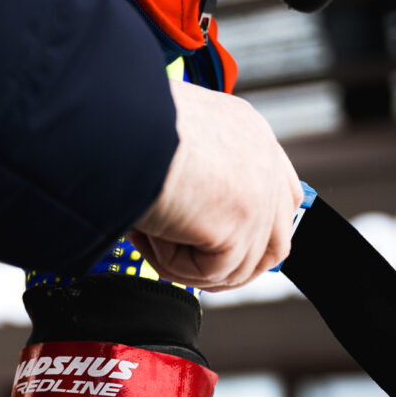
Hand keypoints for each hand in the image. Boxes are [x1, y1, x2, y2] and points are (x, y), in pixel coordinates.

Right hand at [129, 80, 302, 290]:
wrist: (116, 125)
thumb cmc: (123, 124)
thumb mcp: (169, 137)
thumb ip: (192, 168)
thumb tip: (179, 205)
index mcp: (249, 133)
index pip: (278, 196)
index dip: (249, 232)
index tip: (210, 246)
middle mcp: (263, 159)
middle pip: (274, 240)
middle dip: (229, 265)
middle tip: (184, 265)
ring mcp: (260, 191)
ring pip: (240, 265)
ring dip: (191, 265)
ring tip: (151, 240)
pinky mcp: (242, 221)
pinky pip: (211, 272)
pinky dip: (173, 264)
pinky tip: (149, 236)